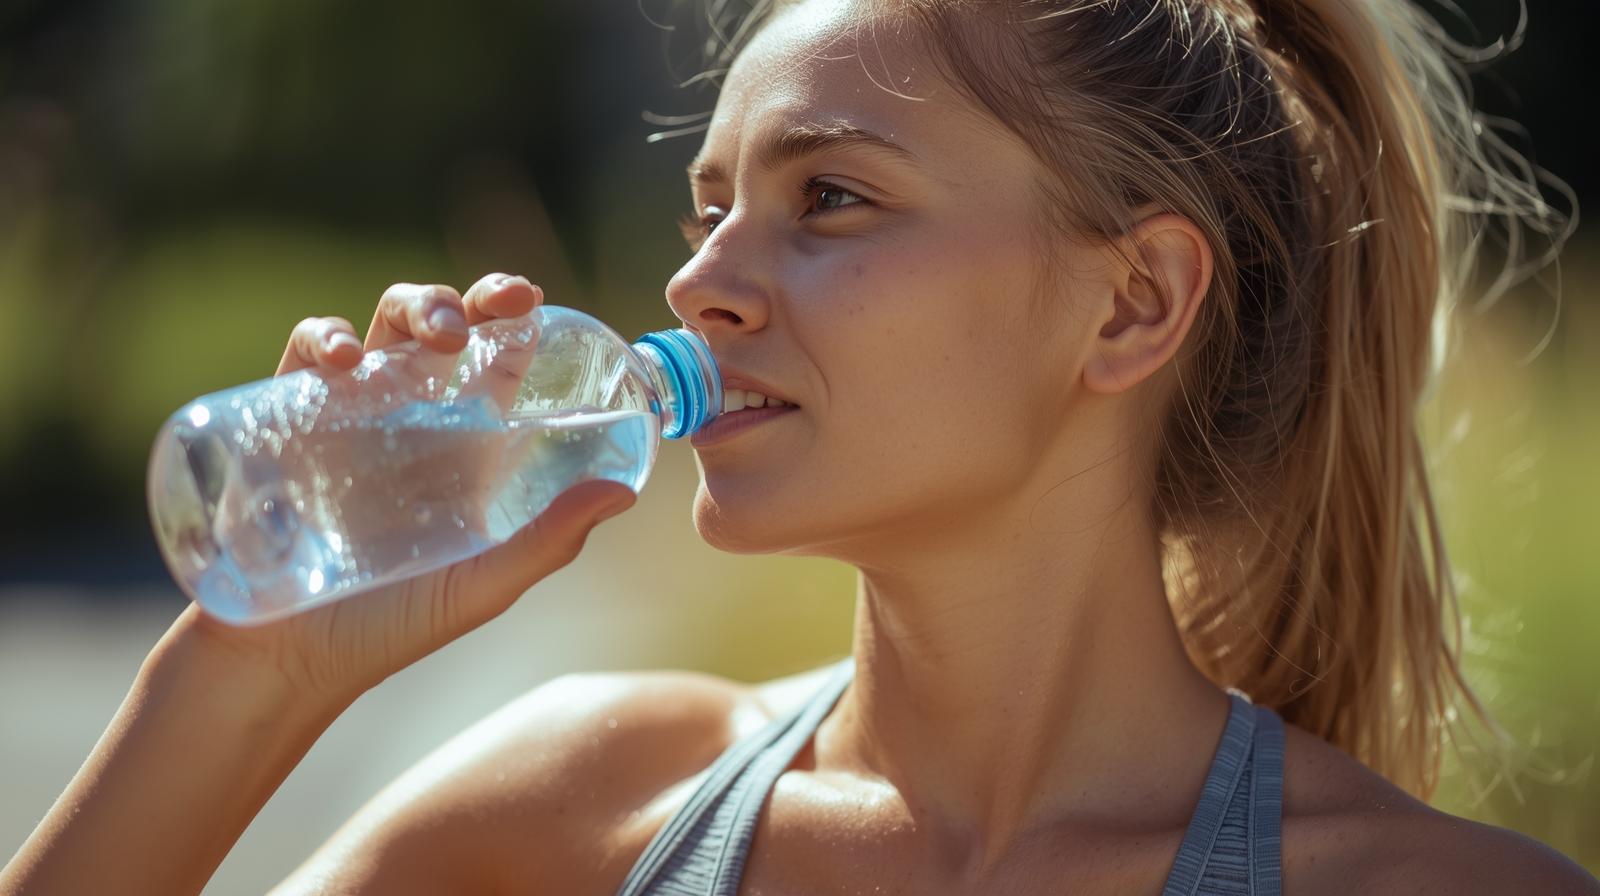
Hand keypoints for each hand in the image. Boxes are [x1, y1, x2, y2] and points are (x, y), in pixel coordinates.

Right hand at [176, 273, 636, 707]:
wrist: (286, 662)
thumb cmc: (393, 628)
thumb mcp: (482, 586)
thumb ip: (548, 540)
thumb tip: (624, 492)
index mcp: (466, 445)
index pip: (498, 360)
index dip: (516, 320)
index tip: (533, 301)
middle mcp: (411, 418)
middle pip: (442, 328)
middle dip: (470, 302)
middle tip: (500, 307)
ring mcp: (349, 413)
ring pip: (382, 326)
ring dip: (414, 308)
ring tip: (439, 337)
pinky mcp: (285, 421)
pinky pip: (303, 356)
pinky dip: (321, 339)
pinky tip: (341, 360)